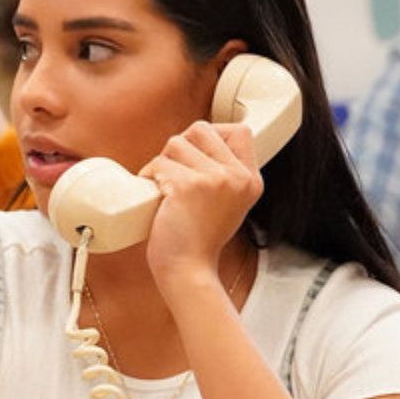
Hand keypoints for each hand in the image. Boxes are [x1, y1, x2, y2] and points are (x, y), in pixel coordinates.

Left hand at [139, 121, 262, 289]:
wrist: (188, 269)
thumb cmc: (198, 238)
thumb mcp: (227, 202)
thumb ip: (223, 173)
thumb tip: (196, 142)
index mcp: (250, 179)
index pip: (239, 130)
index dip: (211, 135)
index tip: (196, 154)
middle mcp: (238, 177)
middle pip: (200, 129)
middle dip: (179, 148)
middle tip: (173, 174)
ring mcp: (216, 180)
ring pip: (175, 143)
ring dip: (161, 163)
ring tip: (163, 187)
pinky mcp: (189, 186)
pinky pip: (159, 164)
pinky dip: (148, 176)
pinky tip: (154, 194)